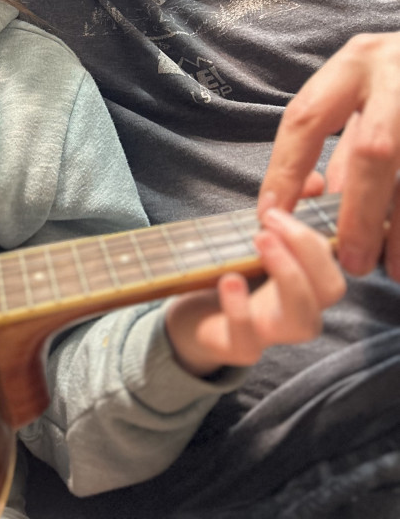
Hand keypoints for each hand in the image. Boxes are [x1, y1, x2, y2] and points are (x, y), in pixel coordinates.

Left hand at [165, 208, 345, 377]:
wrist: (192, 318)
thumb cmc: (232, 273)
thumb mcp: (255, 236)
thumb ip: (286, 208)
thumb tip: (316, 180)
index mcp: (305, 279)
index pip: (334, 259)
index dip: (315, 232)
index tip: (281, 206)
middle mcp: (297, 308)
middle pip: (331, 289)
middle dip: (308, 248)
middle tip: (270, 221)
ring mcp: (270, 332)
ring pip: (304, 322)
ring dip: (288, 276)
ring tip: (260, 239)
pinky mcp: (236, 347)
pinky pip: (248, 341)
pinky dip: (240, 309)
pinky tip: (229, 279)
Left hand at [259, 32, 399, 278]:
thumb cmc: (395, 76)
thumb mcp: (359, 90)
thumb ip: (338, 142)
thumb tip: (313, 200)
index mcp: (354, 65)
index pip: (306, 120)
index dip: (285, 171)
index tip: (271, 217)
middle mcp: (394, 75)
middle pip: (374, 150)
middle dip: (360, 213)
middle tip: (349, 261)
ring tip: (390, 269)